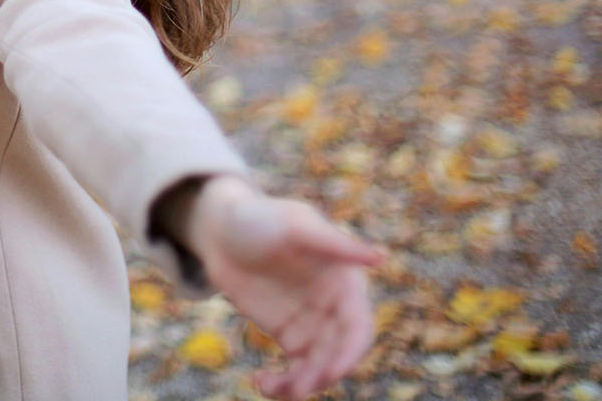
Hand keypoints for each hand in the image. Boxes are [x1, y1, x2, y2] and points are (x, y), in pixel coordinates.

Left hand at [189, 175, 385, 399]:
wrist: (220, 228)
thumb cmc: (261, 217)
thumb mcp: (295, 226)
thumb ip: (335, 243)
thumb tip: (381, 257)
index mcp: (345, 281)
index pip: (357, 325)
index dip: (350, 352)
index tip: (331, 372)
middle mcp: (333, 306)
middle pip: (337, 353)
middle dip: (321, 374)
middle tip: (296, 388)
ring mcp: (311, 323)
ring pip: (317, 367)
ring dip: (300, 385)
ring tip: (270, 388)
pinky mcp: (288, 334)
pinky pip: (295, 368)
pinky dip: (282, 383)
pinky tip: (260, 383)